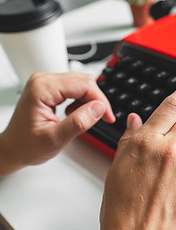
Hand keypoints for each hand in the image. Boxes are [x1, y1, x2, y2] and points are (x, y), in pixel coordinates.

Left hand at [0, 72, 114, 176]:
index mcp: (42, 89)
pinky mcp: (49, 88)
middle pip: (84, 81)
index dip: (100, 100)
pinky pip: (74, 88)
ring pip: (81, 84)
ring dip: (89, 101)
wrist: (13, 148)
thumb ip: (78, 123)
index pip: (83, 85)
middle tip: (102, 118)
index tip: (108, 116)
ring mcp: (46, 83)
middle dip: (97, 100)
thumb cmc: (26, 146)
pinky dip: (82, 101)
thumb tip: (99, 108)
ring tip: (85, 119)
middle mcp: (43, 81)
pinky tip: (76, 114)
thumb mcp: (55, 139)